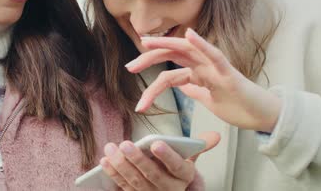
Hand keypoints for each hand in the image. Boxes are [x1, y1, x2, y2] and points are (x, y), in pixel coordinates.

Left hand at [101, 132, 219, 190]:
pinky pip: (124, 186)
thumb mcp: (189, 161)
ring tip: (110, 148)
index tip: (156, 144)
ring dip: (121, 165)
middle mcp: (169, 188)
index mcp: (184, 176)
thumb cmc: (176, 171)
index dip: (167, 155)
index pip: (178, 166)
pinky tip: (105, 161)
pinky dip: (113, 174)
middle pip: (153, 175)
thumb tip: (216, 135)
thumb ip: (198, 147)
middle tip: (125, 143)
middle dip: (137, 159)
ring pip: (135, 181)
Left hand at [127, 28, 280, 132]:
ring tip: (146, 43)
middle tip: (129, 67)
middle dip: (149, 59)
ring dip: (165, 44)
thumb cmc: (238, 107)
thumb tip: (183, 86)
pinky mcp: (228, 73)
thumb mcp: (208, 100)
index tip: (132, 71)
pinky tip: (189, 34)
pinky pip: (214, 55)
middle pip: (172, 55)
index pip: (169, 68)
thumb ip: (196, 91)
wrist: (262, 117)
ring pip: (187, 50)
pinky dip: (201, 43)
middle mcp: (204, 65)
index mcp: (198, 73)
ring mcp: (216, 67)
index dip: (150, 70)